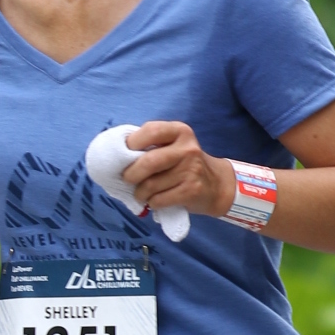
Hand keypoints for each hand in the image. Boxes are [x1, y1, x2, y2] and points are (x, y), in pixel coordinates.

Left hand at [117, 122, 237, 221]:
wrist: (216, 184)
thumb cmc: (184, 164)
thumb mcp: (173, 146)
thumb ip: (150, 145)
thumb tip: (117, 156)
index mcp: (179, 131)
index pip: (150, 131)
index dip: (131, 144)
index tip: (124, 156)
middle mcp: (187, 148)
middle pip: (148, 161)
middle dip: (131, 174)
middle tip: (128, 179)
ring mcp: (191, 170)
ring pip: (151, 185)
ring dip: (140, 193)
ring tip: (141, 193)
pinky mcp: (191, 190)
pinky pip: (159, 200)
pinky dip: (152, 203)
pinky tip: (155, 200)